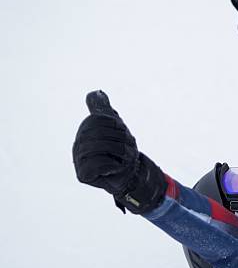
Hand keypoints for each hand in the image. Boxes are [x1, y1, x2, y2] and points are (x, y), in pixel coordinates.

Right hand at [72, 90, 165, 213]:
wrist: (129, 175)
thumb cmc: (121, 151)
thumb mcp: (115, 126)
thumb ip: (103, 110)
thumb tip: (95, 92)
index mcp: (85, 131)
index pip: (98, 120)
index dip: (116, 126)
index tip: (123, 135)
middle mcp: (78, 144)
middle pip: (99, 133)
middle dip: (120, 141)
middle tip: (127, 150)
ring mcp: (78, 160)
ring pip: (99, 148)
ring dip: (119, 153)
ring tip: (124, 159)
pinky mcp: (82, 175)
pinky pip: (97, 164)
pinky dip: (112, 166)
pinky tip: (115, 169)